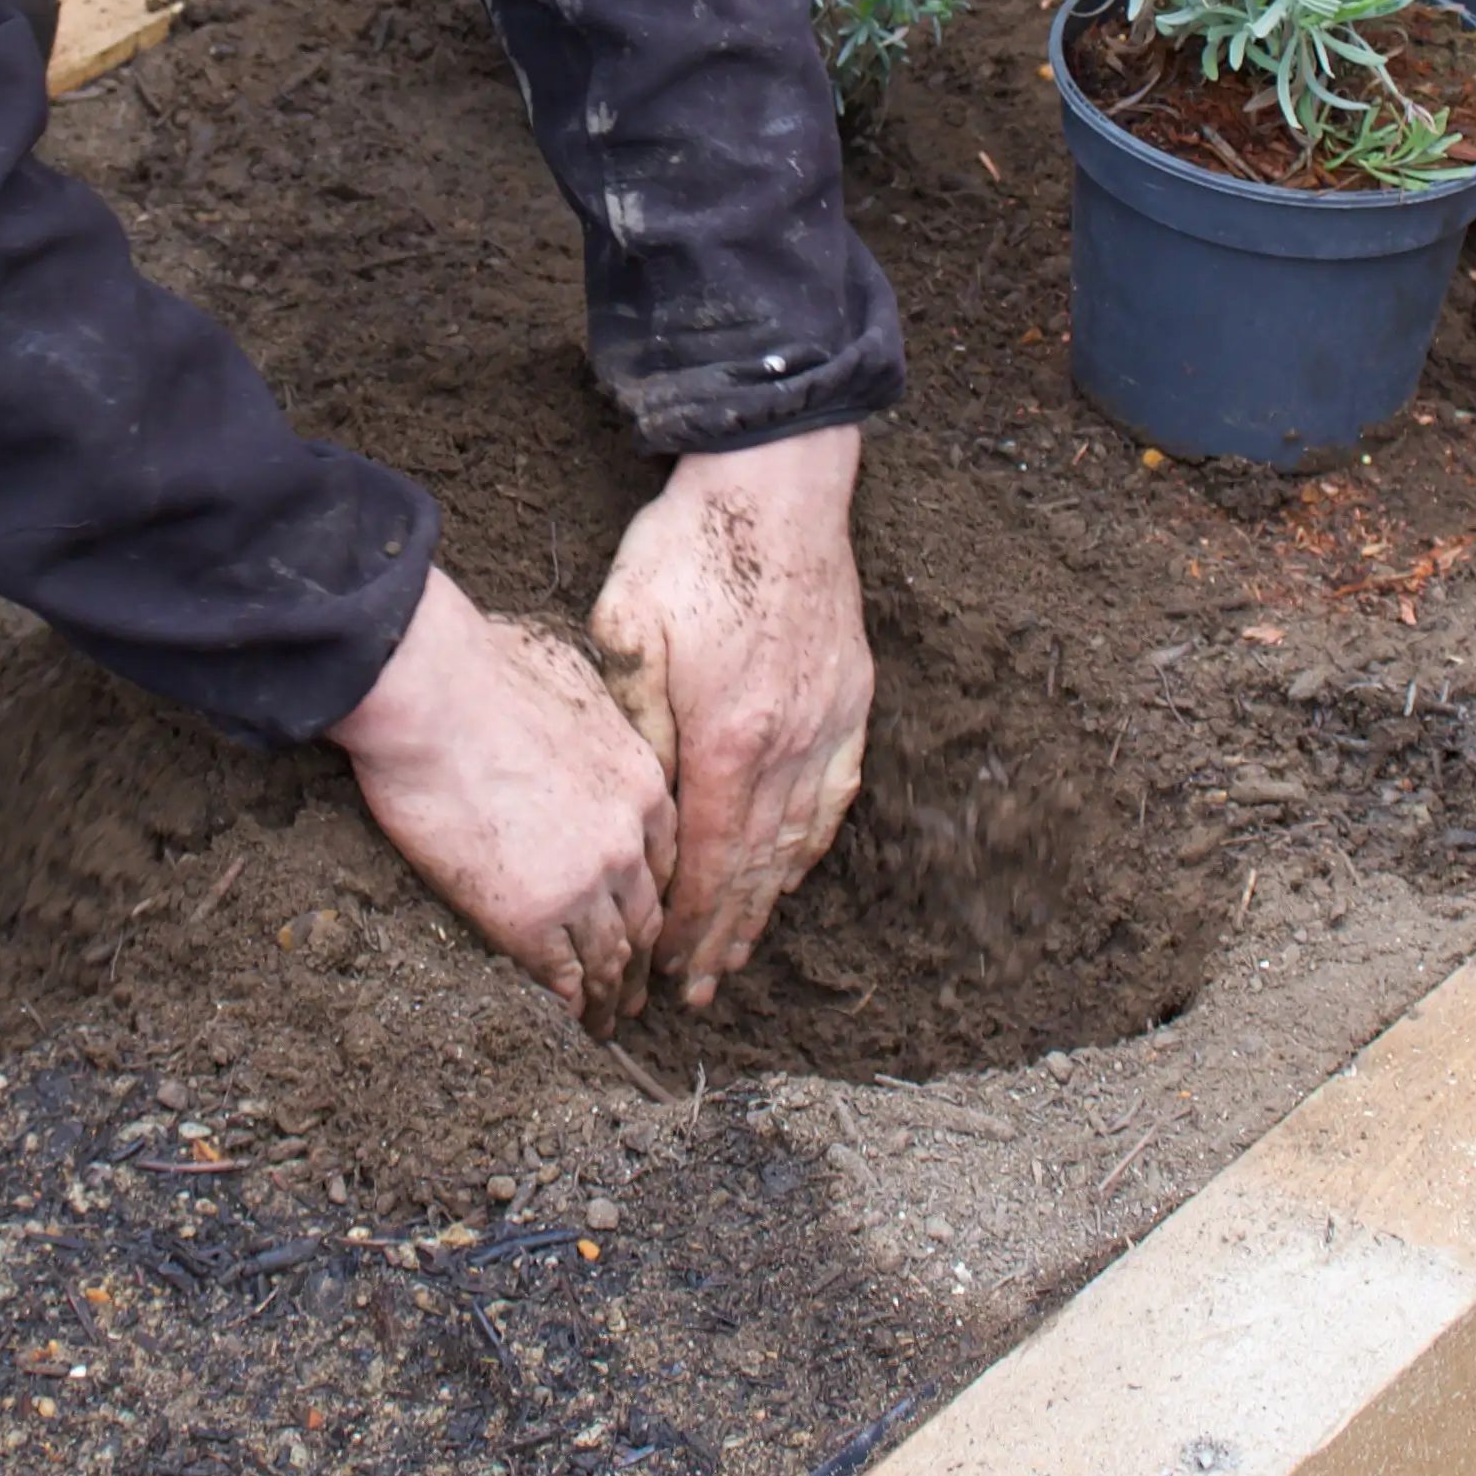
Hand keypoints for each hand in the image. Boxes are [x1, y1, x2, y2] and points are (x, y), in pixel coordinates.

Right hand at [326, 569, 678, 1032]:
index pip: (665, 856)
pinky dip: (571, 1006)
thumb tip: (571, 711)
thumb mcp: (573, 675)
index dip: (653, 892)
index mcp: (641, 780)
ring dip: (612, 993)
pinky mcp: (531, 916)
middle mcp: (629, 837)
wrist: (433, 692)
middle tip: (635, 987)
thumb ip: (591, 717)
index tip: (645, 915)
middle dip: (643, 954)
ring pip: (613, 954)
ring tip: (607, 1021)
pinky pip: (564, 977)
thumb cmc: (483, 667)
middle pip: (647, 913)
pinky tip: (569, 1022)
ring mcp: (586, 881)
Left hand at [588, 424, 870, 1008]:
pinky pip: (834, 795)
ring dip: (767, 905)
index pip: (708, 861)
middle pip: (756, 868)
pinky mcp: (849, 699)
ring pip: (798, 841)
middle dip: (725, 936)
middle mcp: (788, 745)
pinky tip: (793, 872)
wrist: (775, 485)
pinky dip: (810, 846)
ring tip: (740, 953)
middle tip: (698, 990)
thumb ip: (631, 724)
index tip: (668, 969)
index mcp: (728, 737)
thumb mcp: (626, 630)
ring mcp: (826, 724)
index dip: (690, 925)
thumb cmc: (690, 550)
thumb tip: (632, 804)